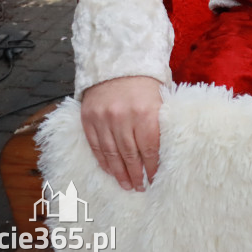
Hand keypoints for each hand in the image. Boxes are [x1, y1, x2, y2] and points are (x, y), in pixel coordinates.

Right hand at [81, 76, 162, 190]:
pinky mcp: (88, 118)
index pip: (149, 148)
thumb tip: (162, 153)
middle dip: (136, 174)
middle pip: (130, 155)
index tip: (154, 179)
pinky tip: (111, 171)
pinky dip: (103, 161)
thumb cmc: (145, 84)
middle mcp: (123, 117)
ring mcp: (103, 119)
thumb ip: (159, 123)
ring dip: (119, 173)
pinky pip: (96, 146)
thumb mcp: (159, 99)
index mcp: (146, 113)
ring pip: (111, 154)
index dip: (151, 167)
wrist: (117, 63)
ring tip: (126, 185)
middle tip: (140, 188)